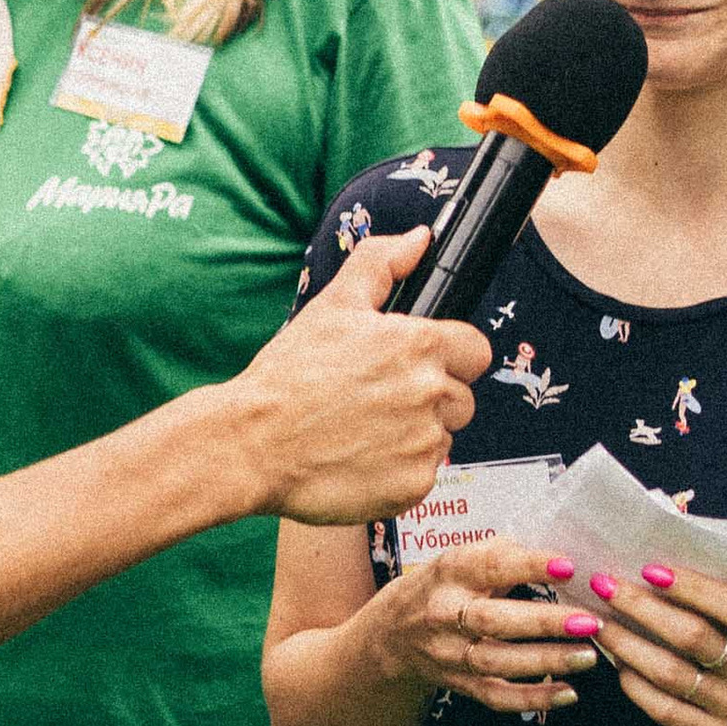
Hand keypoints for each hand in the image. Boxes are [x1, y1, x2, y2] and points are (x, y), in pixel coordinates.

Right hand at [237, 232, 488, 524]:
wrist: (251, 444)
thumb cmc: (288, 376)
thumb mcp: (333, 305)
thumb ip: (382, 263)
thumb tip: (420, 239)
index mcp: (420, 345)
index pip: (475, 351)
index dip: (449, 357)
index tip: (416, 366)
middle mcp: (431, 393)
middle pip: (461, 398)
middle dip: (429, 399)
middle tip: (377, 401)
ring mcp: (425, 443)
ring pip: (441, 438)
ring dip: (413, 436)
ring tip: (362, 431)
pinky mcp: (413, 486)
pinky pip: (422, 475)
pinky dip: (398, 472)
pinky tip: (360, 460)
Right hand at [377, 542, 597, 719]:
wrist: (391, 634)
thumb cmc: (440, 588)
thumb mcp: (458, 560)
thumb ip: (501, 555)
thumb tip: (556, 556)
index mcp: (449, 573)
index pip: (489, 566)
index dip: (528, 565)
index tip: (568, 567)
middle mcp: (444, 614)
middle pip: (493, 620)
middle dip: (544, 622)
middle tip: (589, 621)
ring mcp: (450, 654)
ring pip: (498, 662)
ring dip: (546, 661)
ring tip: (588, 655)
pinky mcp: (458, 684)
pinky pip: (497, 696)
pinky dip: (534, 698)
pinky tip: (568, 693)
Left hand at [585, 562, 726, 725]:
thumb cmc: (721, 635)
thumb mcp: (725, 610)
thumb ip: (698, 592)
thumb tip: (642, 567)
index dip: (694, 589)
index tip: (649, 569)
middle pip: (694, 638)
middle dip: (643, 608)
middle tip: (605, 587)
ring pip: (672, 674)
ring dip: (628, 645)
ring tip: (599, 622)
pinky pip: (665, 709)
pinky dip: (635, 684)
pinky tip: (616, 662)